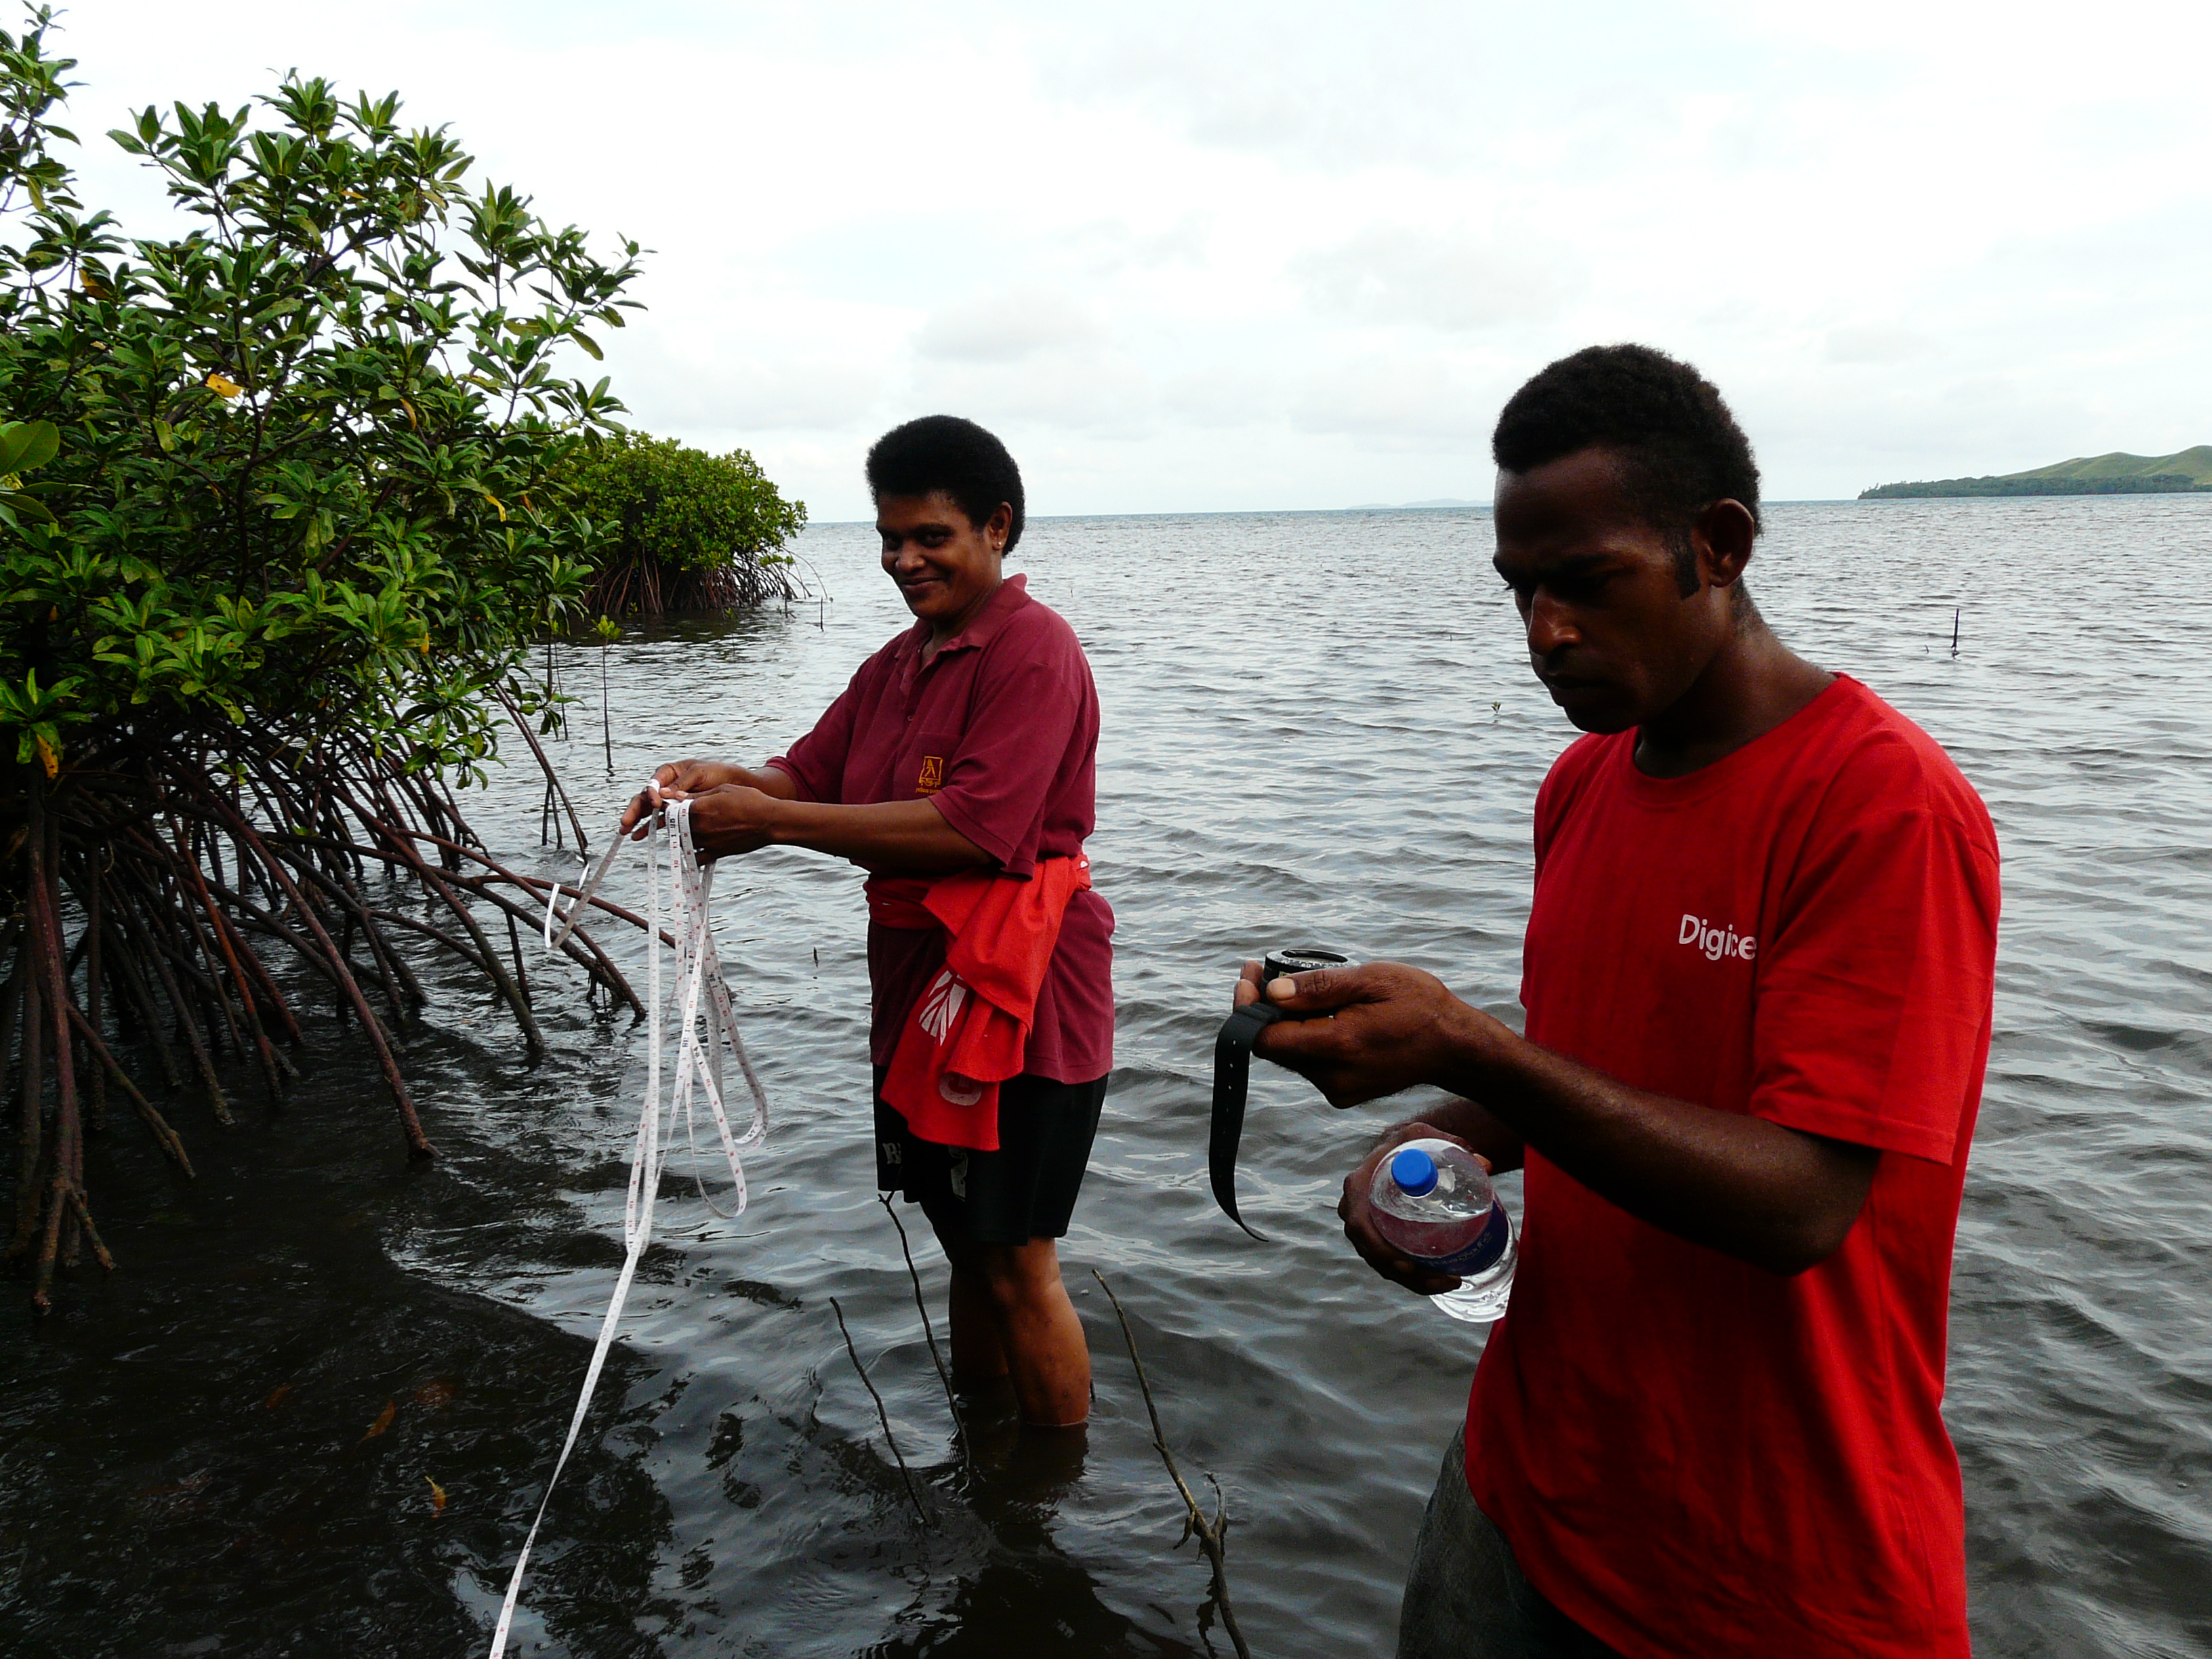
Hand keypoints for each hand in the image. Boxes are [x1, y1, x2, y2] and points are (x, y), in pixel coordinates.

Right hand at [619, 759, 745, 839]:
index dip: (651, 793)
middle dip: (634, 811)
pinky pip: (660, 821)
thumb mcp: (700, 774)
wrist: (735, 786)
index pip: (653, 783)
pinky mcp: (676, 814)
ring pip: (649, 811)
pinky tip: (639, 836)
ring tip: (628, 832)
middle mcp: (666, 787)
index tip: (656, 803)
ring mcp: (669, 801)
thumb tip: (663, 793)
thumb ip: (682, 784)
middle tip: (626, 822)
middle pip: (645, 798)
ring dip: (638, 822)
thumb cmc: (717, 774)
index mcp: (669, 773)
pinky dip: (650, 828)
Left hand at [679, 782, 779, 858]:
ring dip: (682, 836)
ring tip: (688, 830)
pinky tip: (692, 849)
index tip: (671, 805)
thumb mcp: (724, 789)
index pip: (673, 809)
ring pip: (683, 841)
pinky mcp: (716, 853)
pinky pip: (696, 858)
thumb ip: (698, 794)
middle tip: (678, 817)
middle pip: (675, 826)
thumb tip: (677, 795)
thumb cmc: (750, 800)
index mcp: (699, 808)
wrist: (769, 821)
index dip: (670, 806)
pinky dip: (691, 854)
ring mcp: (707, 842)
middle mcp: (700, 827)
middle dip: (675, 822)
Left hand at [1247, 960, 1501, 1108]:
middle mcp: (1332, 1077)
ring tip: (1295, 988)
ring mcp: (1337, 1090)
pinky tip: (1321, 1013)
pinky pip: (1309, 1063)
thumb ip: (1320, 988)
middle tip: (1262, 972)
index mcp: (1338, 1046)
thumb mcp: (1373, 980)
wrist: (1455, 1049)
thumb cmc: (1420, 1006)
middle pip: (1273, 1047)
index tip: (1248, 976)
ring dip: (1284, 1022)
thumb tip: (1272, 992)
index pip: (1266, 1038)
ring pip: (1290, 1055)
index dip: (1248, 1008)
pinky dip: (1304, 1037)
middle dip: (1262, 1009)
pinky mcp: (1343, 1093)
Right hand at [1340, 1120, 1488, 1296]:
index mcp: (1359, 1186)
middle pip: (1373, 1253)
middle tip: (1440, 1279)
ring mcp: (1366, 1227)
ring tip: (1448, 1282)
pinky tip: (1439, 1281)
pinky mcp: (1377, 1237)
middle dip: (1406, 1275)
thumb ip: (1453, 1146)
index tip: (1407, 1265)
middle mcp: (1356, 1210)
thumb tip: (1486, 1166)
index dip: (1379, 1249)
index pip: (1360, 1225)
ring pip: (1383, 1264)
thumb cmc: (1408, 1143)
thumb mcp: (1424, 1136)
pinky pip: (1389, 1264)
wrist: (1399, 1150)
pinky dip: (1413, 1278)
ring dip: (1414, 1281)